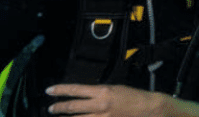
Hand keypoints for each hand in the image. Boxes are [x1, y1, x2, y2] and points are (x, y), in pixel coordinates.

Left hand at [45, 84, 163, 116]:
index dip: (60, 90)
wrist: (148, 109)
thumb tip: (84, 97)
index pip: (76, 90)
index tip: (49, 90)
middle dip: (59, 108)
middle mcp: (100, 105)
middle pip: (73, 107)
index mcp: (102, 91)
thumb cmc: (133, 96)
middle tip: (50, 109)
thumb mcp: (114, 89)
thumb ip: (98, 94)